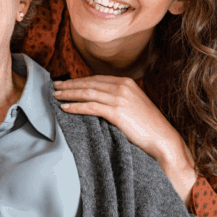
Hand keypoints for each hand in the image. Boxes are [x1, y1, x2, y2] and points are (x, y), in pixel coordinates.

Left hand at [53, 75, 196, 203]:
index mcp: (126, 82)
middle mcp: (122, 86)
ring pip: (87, 93)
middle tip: (54, 86)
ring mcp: (120, 98)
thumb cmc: (147, 126)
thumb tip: (98, 99)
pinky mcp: (117, 111)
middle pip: (89, 83)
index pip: (96, 79)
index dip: (79, 80)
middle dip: (70, 85)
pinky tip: (65, 108)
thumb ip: (118, 98)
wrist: (162, 138)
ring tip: (55, 96)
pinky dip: (76, 106)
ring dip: (69, 94)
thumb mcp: (133, 105)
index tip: (66, 83)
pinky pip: (91, 107)